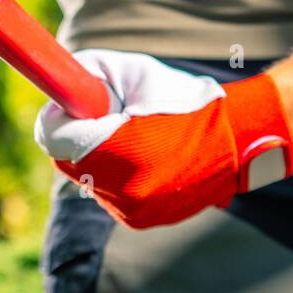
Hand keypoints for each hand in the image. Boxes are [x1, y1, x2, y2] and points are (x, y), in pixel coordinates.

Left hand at [35, 50, 292, 228]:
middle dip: (75, 136)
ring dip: (95, 156)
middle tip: (102, 115)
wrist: (236, 141)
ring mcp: (131, 211)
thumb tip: (60, 85)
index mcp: (121, 152)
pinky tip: (143, 157)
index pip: (56, 139)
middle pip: (65, 161)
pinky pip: (107, 193)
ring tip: (133, 136)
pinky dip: (114, 174)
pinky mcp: (139, 220)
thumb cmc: (184, 100)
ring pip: (85, 178)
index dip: (57, 117)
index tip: (67, 102)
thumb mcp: (135, 72)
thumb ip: (89, 73)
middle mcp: (122, 190)